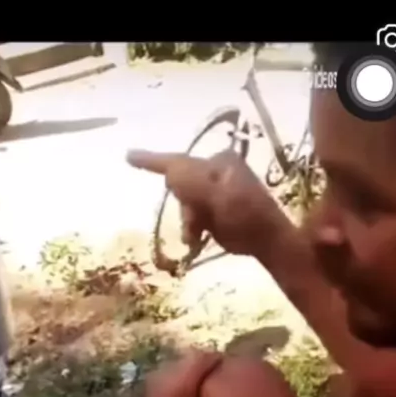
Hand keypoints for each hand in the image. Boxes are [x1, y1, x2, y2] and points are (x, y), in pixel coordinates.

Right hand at [127, 149, 282, 255]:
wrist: (266, 239)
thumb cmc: (244, 214)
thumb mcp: (215, 195)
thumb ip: (189, 181)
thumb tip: (168, 172)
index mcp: (216, 161)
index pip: (178, 161)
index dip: (152, 160)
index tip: (129, 156)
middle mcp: (215, 172)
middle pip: (181, 186)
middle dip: (184, 206)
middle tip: (195, 223)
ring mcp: (216, 192)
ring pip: (186, 204)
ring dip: (188, 221)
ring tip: (196, 236)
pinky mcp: (217, 211)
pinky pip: (194, 215)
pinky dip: (193, 228)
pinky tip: (198, 239)